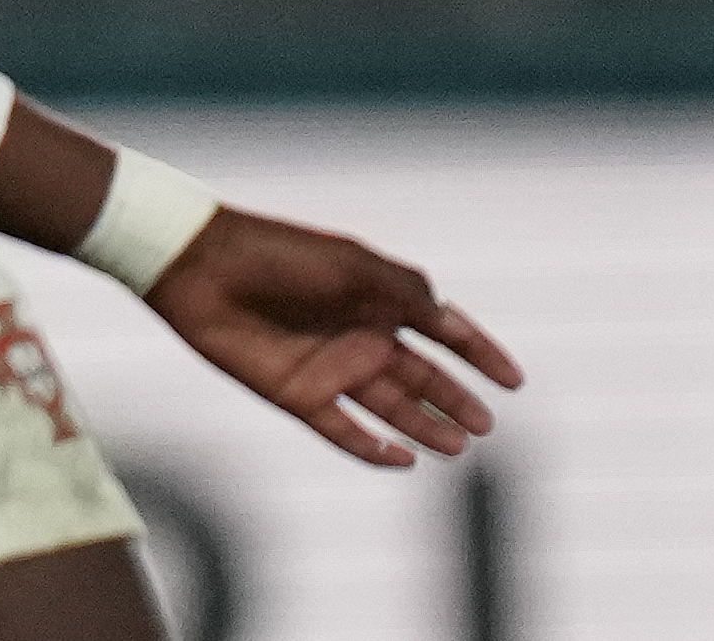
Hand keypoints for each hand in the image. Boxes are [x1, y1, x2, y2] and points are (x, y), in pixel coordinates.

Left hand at [145, 206, 523, 466]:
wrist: (199, 267)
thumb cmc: (277, 255)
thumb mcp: (353, 265)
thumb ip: (406, 292)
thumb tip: (450, 319)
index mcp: (375, 298)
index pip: (440, 331)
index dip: (478, 353)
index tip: (514, 380)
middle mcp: (356, 334)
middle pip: (420, 377)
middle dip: (455, 400)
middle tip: (487, 426)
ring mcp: (327, 366)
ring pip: (389, 408)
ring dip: (424, 427)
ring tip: (459, 447)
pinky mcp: (295, 394)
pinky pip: (342, 430)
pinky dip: (372, 448)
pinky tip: (402, 459)